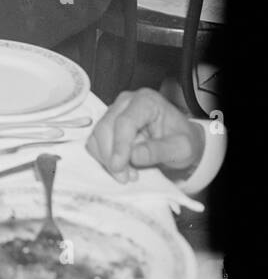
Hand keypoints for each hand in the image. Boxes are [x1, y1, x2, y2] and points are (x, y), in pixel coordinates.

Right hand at [86, 87, 203, 182]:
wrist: (180, 141)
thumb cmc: (183, 141)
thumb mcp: (182, 148)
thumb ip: (159, 150)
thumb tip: (133, 156)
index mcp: (146, 101)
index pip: (125, 121)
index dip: (120, 145)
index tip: (119, 167)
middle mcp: (126, 102)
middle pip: (106, 127)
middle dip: (111, 155)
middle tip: (124, 177)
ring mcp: (114, 111)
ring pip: (97, 135)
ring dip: (106, 158)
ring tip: (127, 175)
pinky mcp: (107, 124)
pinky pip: (96, 141)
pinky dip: (103, 157)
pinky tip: (121, 167)